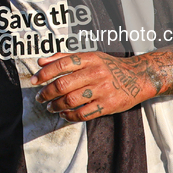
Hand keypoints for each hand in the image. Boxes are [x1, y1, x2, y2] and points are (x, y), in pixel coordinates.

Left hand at [31, 51, 154, 121]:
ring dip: (56, 105)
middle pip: (64, 84)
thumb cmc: (109, 67)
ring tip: (50, 107)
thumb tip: (41, 61)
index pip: (62, 64)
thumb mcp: (90, 57)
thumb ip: (65, 58)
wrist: (138, 77)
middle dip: (47, 92)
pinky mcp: (108, 105)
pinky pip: (83, 113)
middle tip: (40, 97)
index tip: (34, 81)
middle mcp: (96, 72)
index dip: (45, 73)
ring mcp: (103, 89)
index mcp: (90, 58)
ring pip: (71, 100)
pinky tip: (64, 114)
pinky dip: (69, 116)